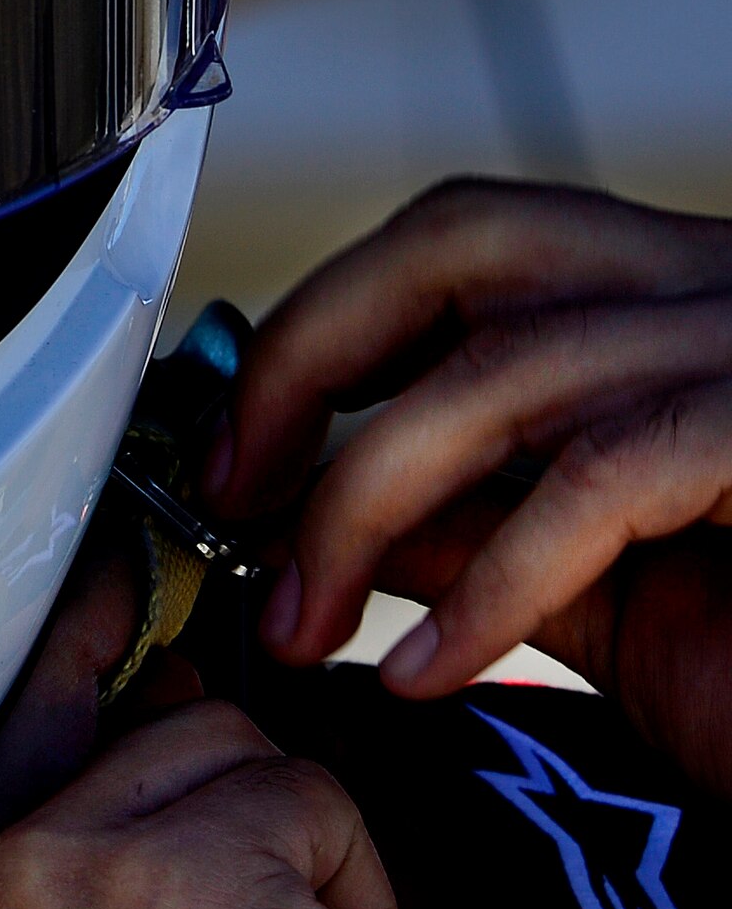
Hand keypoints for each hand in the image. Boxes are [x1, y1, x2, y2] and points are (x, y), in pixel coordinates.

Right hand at [0, 542, 415, 908]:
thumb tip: (108, 722)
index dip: (25, 647)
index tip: (77, 595)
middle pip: (60, 671)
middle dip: (128, 637)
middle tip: (159, 614)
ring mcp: (54, 864)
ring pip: (210, 736)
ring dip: (280, 833)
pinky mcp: (187, 872)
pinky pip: (309, 798)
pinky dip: (358, 891)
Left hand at [203, 178, 731, 793]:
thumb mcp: (587, 575)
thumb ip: (464, 519)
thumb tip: (315, 506)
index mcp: (657, 300)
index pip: (452, 241)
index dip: (314, 332)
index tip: (226, 453)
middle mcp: (715, 288)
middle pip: (463, 239)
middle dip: (308, 365)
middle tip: (227, 496)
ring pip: (508, 368)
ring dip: (361, 508)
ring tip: (300, 629)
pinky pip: (605, 480)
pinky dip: (487, 583)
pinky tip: (424, 669)